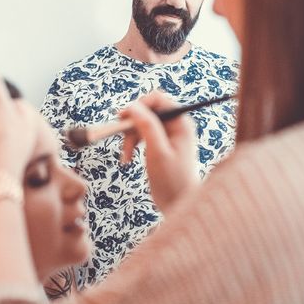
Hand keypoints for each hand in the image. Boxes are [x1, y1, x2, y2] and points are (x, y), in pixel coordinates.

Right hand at [120, 91, 198, 211]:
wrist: (178, 204)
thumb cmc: (172, 180)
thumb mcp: (158, 152)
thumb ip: (148, 127)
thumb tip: (133, 106)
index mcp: (181, 122)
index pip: (157, 99)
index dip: (138, 105)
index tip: (122, 117)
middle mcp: (176, 124)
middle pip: (146, 110)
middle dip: (132, 124)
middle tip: (121, 139)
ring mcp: (168, 134)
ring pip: (141, 123)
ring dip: (129, 137)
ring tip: (126, 156)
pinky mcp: (160, 143)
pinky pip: (141, 134)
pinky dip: (132, 144)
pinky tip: (128, 158)